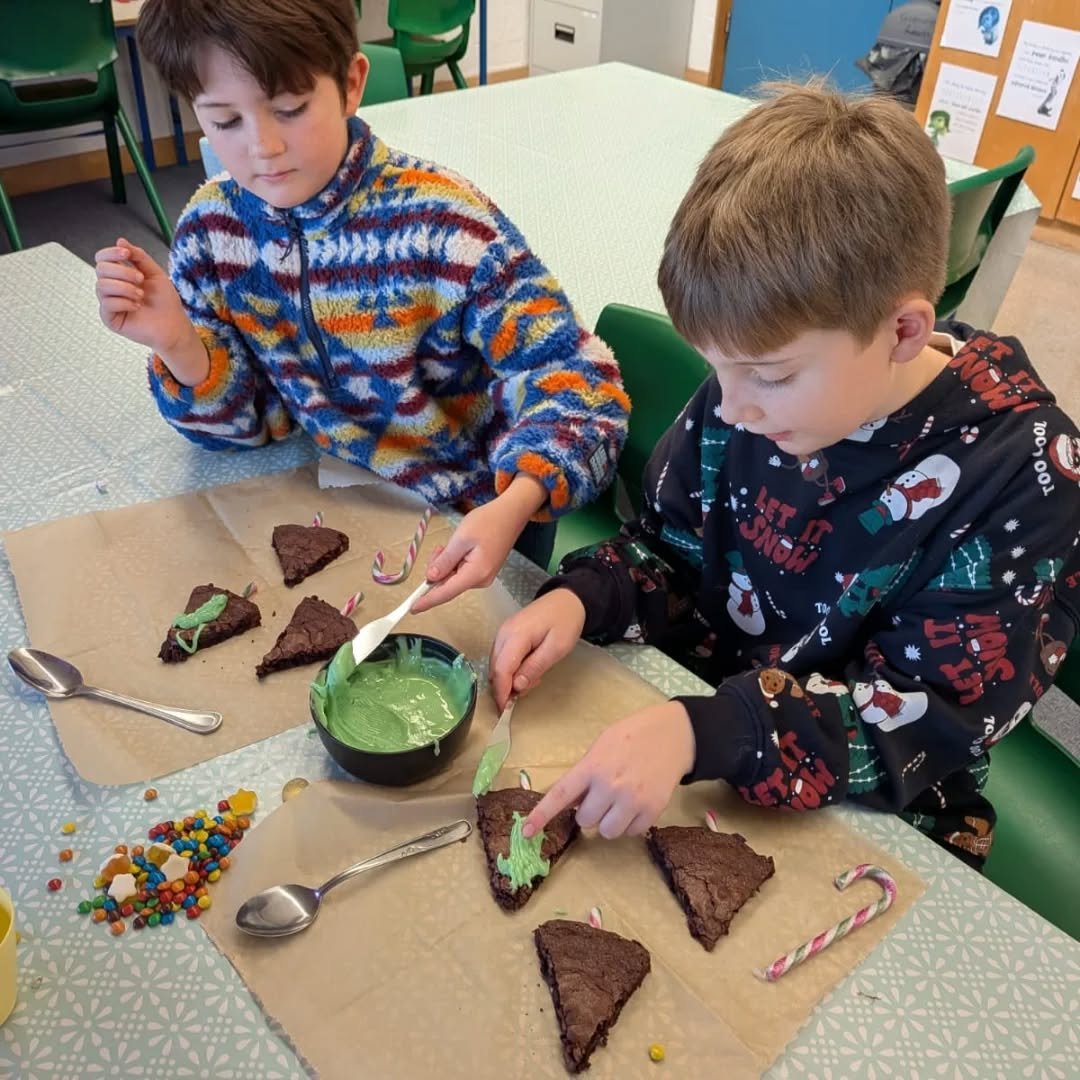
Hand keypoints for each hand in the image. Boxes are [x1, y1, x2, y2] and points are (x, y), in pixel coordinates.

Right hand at [94, 238, 208, 384]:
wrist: (173, 325)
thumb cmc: (165, 301)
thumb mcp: (154, 273)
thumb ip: (138, 257)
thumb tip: (120, 240)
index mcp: (118, 275)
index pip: (102, 258)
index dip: (111, 253)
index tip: (126, 254)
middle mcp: (110, 287)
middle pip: (101, 269)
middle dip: (123, 272)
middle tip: (141, 280)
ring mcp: (108, 303)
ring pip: (102, 286)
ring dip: (125, 288)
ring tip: (141, 296)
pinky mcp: (109, 318)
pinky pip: (107, 304)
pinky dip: (124, 302)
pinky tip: (137, 307)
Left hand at [411, 474, 546, 612]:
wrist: (510, 514)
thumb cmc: (488, 522)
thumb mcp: (461, 539)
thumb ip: (445, 561)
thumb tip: (430, 578)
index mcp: (476, 574)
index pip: (446, 593)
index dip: (428, 601)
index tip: (412, 608)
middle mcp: (480, 580)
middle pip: (448, 585)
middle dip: (437, 571)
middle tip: (439, 548)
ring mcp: (483, 576)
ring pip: (453, 578)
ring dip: (445, 564)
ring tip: (451, 545)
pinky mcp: (482, 571)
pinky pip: (460, 573)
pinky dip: (453, 563)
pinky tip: (457, 548)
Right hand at [488, 589, 584, 709]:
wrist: (567, 599)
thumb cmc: (565, 621)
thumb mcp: (557, 648)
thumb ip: (535, 667)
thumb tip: (516, 686)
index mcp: (515, 635)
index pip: (502, 669)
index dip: (501, 692)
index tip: (504, 711)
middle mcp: (503, 634)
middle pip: (495, 669)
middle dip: (506, 687)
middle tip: (528, 691)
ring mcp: (503, 632)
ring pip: (496, 664)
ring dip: (509, 679)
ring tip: (533, 679)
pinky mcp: (506, 634)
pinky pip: (501, 657)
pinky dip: (510, 669)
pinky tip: (528, 670)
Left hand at [522, 702, 695, 839]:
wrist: (674, 735)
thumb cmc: (632, 737)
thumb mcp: (601, 746)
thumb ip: (584, 773)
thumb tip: (569, 803)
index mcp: (592, 766)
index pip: (561, 794)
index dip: (542, 815)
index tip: (526, 831)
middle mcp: (610, 785)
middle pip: (585, 820)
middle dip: (590, 812)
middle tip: (602, 796)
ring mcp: (633, 800)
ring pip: (607, 832)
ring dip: (609, 821)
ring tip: (620, 801)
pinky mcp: (652, 811)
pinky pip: (632, 833)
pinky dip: (631, 823)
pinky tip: (637, 803)